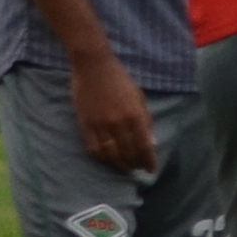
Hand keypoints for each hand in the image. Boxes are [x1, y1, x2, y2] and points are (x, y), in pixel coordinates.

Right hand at [70, 50, 160, 173]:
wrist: (93, 66)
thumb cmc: (120, 79)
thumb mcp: (139, 97)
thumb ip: (146, 120)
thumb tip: (152, 143)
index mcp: (136, 115)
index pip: (145, 147)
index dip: (149, 162)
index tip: (151, 171)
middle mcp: (119, 123)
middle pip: (128, 153)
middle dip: (135, 165)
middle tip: (137, 169)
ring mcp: (101, 125)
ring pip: (111, 154)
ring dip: (119, 164)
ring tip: (124, 167)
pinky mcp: (85, 124)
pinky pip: (93, 148)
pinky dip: (102, 157)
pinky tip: (107, 158)